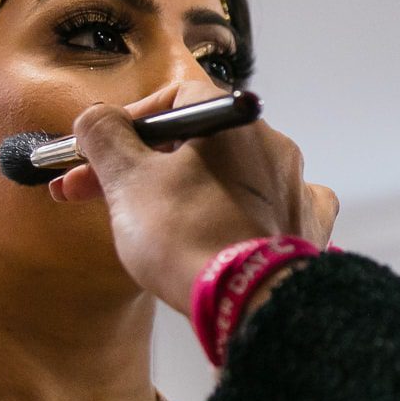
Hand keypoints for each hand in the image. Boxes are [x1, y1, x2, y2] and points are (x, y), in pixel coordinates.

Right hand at [48, 85, 339, 313]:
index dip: (129, 122)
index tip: (99, 152)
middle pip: (197, 143)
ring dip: (185, 191)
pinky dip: (241, 216)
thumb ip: (105, 138)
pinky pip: (269, 211)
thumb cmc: (185, 235)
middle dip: (141, 164)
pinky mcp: (306, 230)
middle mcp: (274, 146)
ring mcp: (295, 188)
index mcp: (234, 122)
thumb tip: (94, 117)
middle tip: (93, 192)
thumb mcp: (128, 180)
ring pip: (229, 177)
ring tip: (147, 225)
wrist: (247, 302)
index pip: (174, 99)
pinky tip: (226, 229)